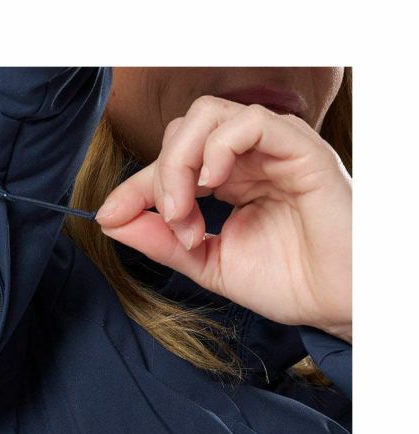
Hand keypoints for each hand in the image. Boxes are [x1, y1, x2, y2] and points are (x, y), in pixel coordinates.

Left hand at [95, 96, 351, 342]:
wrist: (337, 303)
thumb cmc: (287, 283)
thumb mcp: (208, 264)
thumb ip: (162, 242)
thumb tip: (111, 221)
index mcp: (230, 182)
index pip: (171, 162)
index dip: (135, 186)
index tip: (108, 216)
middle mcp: (249, 160)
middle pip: (182, 132)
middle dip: (159, 176)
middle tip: (170, 221)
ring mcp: (274, 151)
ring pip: (208, 117)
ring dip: (180, 163)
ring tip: (184, 210)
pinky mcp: (300, 150)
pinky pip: (249, 122)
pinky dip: (218, 148)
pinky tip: (212, 184)